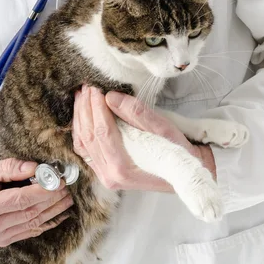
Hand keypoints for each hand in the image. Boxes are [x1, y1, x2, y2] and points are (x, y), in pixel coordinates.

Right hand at [0, 159, 72, 246]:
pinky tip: (59, 214)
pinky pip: (29, 232)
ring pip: (33, 224)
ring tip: (67, 199)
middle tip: (67, 188)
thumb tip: (35, 168)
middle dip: (52, 200)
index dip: (43, 191)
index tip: (58, 181)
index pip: (21, 199)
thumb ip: (9, 168)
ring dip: (54, 212)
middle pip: (30, 212)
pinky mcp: (2, 241)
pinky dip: (46, 223)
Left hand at [72, 86, 215, 190]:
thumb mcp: (163, 129)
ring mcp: (104, 176)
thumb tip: (110, 97)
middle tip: (87, 86)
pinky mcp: (102, 172)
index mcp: (123, 168)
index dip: (96, 106)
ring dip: (80, 116)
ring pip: (82, 142)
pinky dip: (80, 129)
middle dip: (86, 107)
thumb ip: (136, 113)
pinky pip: (84, 149)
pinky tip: (81, 113)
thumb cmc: (176, 151)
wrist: (182, 172)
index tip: (96, 87)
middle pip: (88, 135)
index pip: (102, 131)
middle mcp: (110, 176)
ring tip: (82, 95)